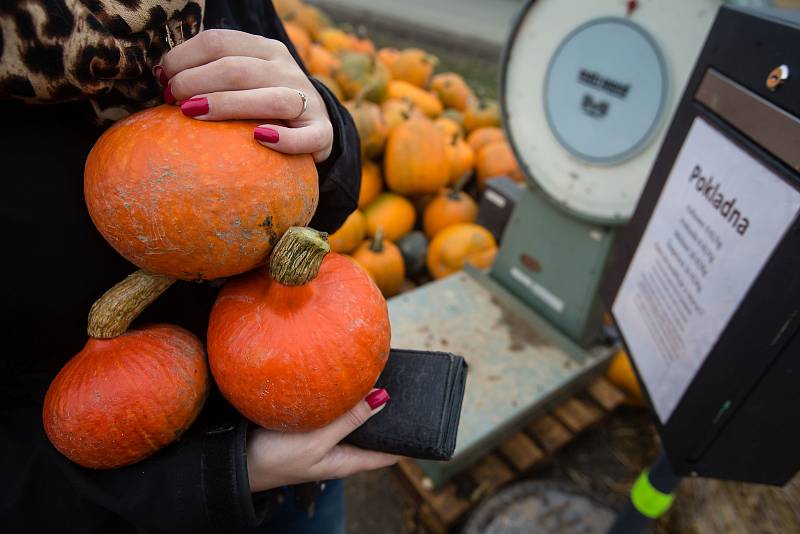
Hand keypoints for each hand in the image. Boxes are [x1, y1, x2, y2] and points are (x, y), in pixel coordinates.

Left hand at [157, 29, 333, 161]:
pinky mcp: (322, 133)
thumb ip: (212, 72)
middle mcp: (287, 69)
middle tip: (174, 101)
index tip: (163, 79)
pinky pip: (306, 137)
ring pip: (270, 99)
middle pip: (236, 69)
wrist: (314, 128)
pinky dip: (284, 139)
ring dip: (227, 105)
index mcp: (265, 49)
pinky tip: (258, 139)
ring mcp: (307, 100)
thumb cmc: (262, 106)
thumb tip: (161, 76)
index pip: (218, 41)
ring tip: (194, 114)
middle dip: (196, 82)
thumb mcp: (243, 79)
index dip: (184, 58)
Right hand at [246, 389, 397, 491]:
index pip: (388, 453)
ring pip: (352, 419)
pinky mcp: (309, 427)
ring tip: (376, 374)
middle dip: (387, 412)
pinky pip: (333, 412)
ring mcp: (324, 439)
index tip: (425, 417)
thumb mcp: (318, 440)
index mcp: (347, 461)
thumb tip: (384, 398)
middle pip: (372, 433)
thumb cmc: (276, 458)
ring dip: (362, 402)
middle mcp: (340, 451)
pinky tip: (342, 381)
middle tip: (404, 383)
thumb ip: (349, 419)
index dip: (407, 438)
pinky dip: (341, 398)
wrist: (236, 461)